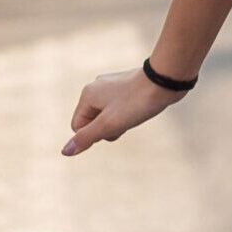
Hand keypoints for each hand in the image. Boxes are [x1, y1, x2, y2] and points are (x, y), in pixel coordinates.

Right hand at [63, 66, 187, 155]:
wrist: (166, 80)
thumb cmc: (137, 102)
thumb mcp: (109, 124)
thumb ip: (86, 138)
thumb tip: (65, 151)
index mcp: (88, 94)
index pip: (78, 127)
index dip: (95, 134)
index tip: (113, 126)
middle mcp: (97, 87)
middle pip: (94, 121)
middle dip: (109, 127)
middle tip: (126, 119)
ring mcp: (113, 85)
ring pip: (109, 115)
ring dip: (120, 121)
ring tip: (136, 112)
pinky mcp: (128, 86)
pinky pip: (121, 107)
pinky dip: (129, 113)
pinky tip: (141, 108)